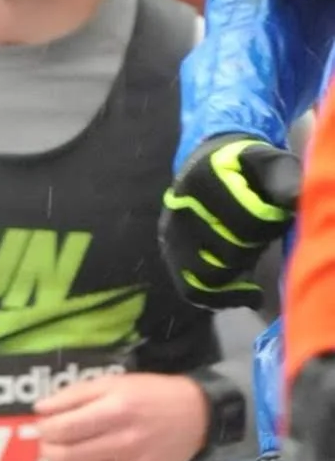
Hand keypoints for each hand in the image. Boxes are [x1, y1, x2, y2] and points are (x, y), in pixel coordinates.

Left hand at [30, 371, 209, 460]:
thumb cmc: (150, 395)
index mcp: (116, 411)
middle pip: (67, 457)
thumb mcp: (113, 383)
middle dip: (48, 452)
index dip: (44, 430)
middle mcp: (124, 443)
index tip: (42, 428)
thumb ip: (74, 395)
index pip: (63, 429)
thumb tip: (40, 409)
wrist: (196, 415)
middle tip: (49, 446)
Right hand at [159, 135, 300, 308]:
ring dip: (239, 274)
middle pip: (229, 252)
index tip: (278, 217)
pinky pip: (194, 290)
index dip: (271, 227)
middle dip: (255, 249)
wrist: (205, 168)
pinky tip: (248, 294)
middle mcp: (178, 209)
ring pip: (209, 276)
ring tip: (253, 262)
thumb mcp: (266, 162)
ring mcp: (170, 235)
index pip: (246, 223)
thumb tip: (292, 199)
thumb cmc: (244, 169)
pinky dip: (224, 298)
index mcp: (204, 181)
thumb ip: (281, 176)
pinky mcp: (169, 257)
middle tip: (264, 237)